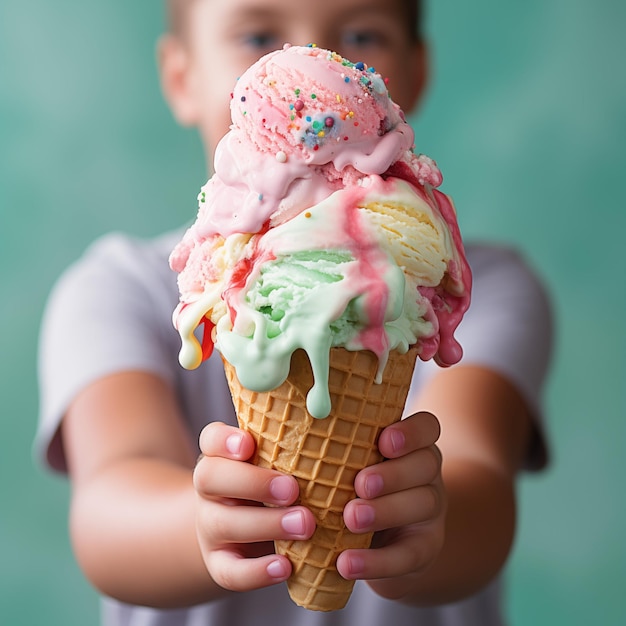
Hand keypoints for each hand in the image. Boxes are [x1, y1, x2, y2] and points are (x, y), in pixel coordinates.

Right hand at [193, 422, 315, 591]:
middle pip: (210, 477)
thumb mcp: (276, 461)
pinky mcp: (219, 563)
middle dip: (253, 482)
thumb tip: (337, 423)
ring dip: (266, 524)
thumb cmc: (272, 483)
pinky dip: (257, 572)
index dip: (225, 440)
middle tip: (293, 489)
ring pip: (223, 523)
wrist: (243, 533)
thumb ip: (294, 446)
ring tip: (306, 524)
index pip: (211, 439)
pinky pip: (230, 571)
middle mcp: (210, 488)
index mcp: (222, 455)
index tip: (248, 444)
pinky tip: (286, 567)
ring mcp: (210, 526)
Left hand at [337, 412, 445, 597]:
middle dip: (393, 473)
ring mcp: (430, 510)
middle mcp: (426, 472)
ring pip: (423, 504)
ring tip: (351, 519)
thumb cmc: (353, 488)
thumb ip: (333, 449)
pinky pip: (408, 555)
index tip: (384, 440)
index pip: (426, 427)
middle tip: (360, 484)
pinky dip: (377, 562)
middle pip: (426, 463)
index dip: (411, 431)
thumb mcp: (348, 464)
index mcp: (410, 444)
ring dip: (386, 511)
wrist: (382, 542)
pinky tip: (347, 563)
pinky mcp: (423, 549)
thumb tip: (287, 432)